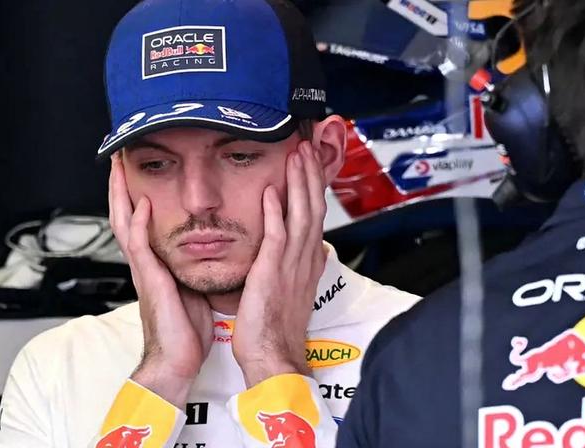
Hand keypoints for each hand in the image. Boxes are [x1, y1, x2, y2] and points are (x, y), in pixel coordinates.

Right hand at [108, 153, 213, 407]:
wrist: (177, 360)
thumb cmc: (186, 330)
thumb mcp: (191, 288)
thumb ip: (191, 266)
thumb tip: (206, 249)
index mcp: (155, 264)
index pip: (139, 221)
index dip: (134, 193)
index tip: (134, 168)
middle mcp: (145, 263)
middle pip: (123, 215)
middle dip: (119, 185)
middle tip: (118, 156)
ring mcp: (143, 271)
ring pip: (124, 224)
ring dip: (120, 195)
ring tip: (119, 168)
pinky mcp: (150, 281)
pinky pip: (140, 247)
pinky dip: (138, 224)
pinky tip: (141, 204)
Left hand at [231, 141, 327, 386]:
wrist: (274, 356)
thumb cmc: (277, 329)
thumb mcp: (293, 291)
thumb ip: (301, 266)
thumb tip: (313, 250)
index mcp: (307, 262)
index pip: (314, 217)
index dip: (314, 188)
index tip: (310, 165)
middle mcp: (303, 259)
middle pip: (313, 208)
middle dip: (311, 175)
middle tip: (307, 147)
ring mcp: (290, 264)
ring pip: (300, 215)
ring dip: (298, 183)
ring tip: (296, 155)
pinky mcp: (272, 272)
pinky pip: (276, 236)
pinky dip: (275, 212)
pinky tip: (270, 191)